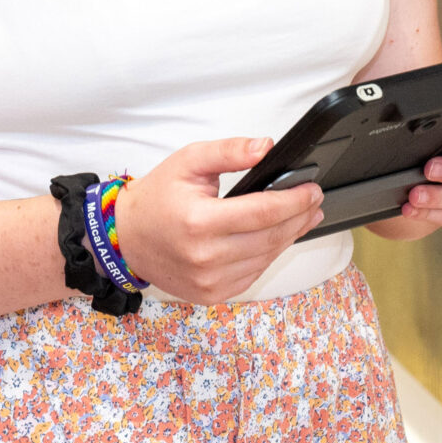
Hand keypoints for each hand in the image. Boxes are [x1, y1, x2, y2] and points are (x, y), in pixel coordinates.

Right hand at [114, 137, 322, 304]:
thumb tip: (266, 148)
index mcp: (199, 222)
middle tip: (314, 201)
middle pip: (271, 237)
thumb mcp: (189, 161)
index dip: (295, 200)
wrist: (127, 237)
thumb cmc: (157, 198)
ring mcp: (209, 281)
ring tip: (303, 218)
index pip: (263, 212)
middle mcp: (205, 257)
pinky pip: (253, 274)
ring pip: (266, 258)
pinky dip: (268, 255)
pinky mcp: (212, 294)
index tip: (312, 190)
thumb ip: (229, 151)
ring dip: (289, 237)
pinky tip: (276, 238)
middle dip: (299, 217)